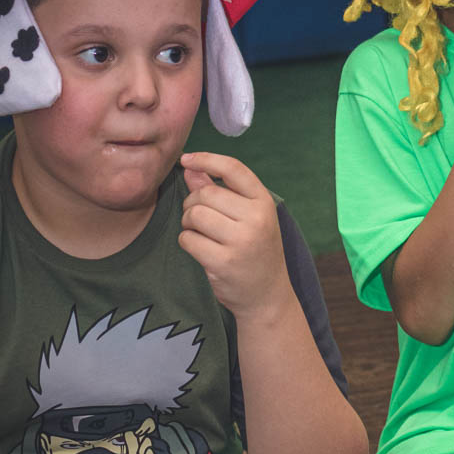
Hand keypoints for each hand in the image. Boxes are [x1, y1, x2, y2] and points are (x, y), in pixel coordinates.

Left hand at [178, 152, 289, 318]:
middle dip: (193, 204)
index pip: (233, 169)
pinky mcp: (223, 261)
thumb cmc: (254, 250)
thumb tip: (191, 167)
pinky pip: (188, 239)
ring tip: (200, 233)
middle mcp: (256, 218)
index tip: (187, 159)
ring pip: (194, 215)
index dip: (207, 159)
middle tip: (198, 218)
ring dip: (188, 223)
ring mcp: (241, 241)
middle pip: (205, 194)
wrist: (266, 295)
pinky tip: (201, 250)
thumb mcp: (246, 217)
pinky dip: (187, 242)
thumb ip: (218, 190)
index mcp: (264, 202)